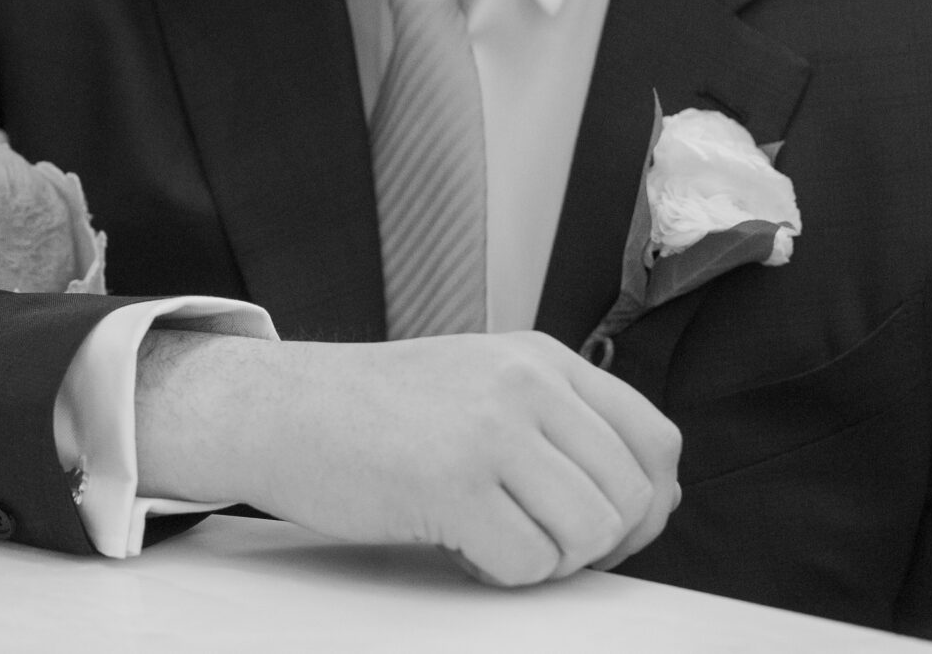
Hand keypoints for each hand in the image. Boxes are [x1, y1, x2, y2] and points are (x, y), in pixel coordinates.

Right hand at [138, 330, 680, 585]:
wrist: (276, 409)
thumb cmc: (371, 410)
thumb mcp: (480, 383)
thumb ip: (556, 422)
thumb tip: (644, 502)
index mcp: (539, 358)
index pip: (655, 440)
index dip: (648, 504)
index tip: (610, 531)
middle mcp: (525, 383)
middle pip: (632, 495)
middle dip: (598, 545)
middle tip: (542, 545)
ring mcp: (490, 428)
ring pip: (589, 534)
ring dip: (548, 560)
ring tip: (494, 539)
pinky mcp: (453, 481)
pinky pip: (528, 563)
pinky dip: (499, 573)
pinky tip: (457, 545)